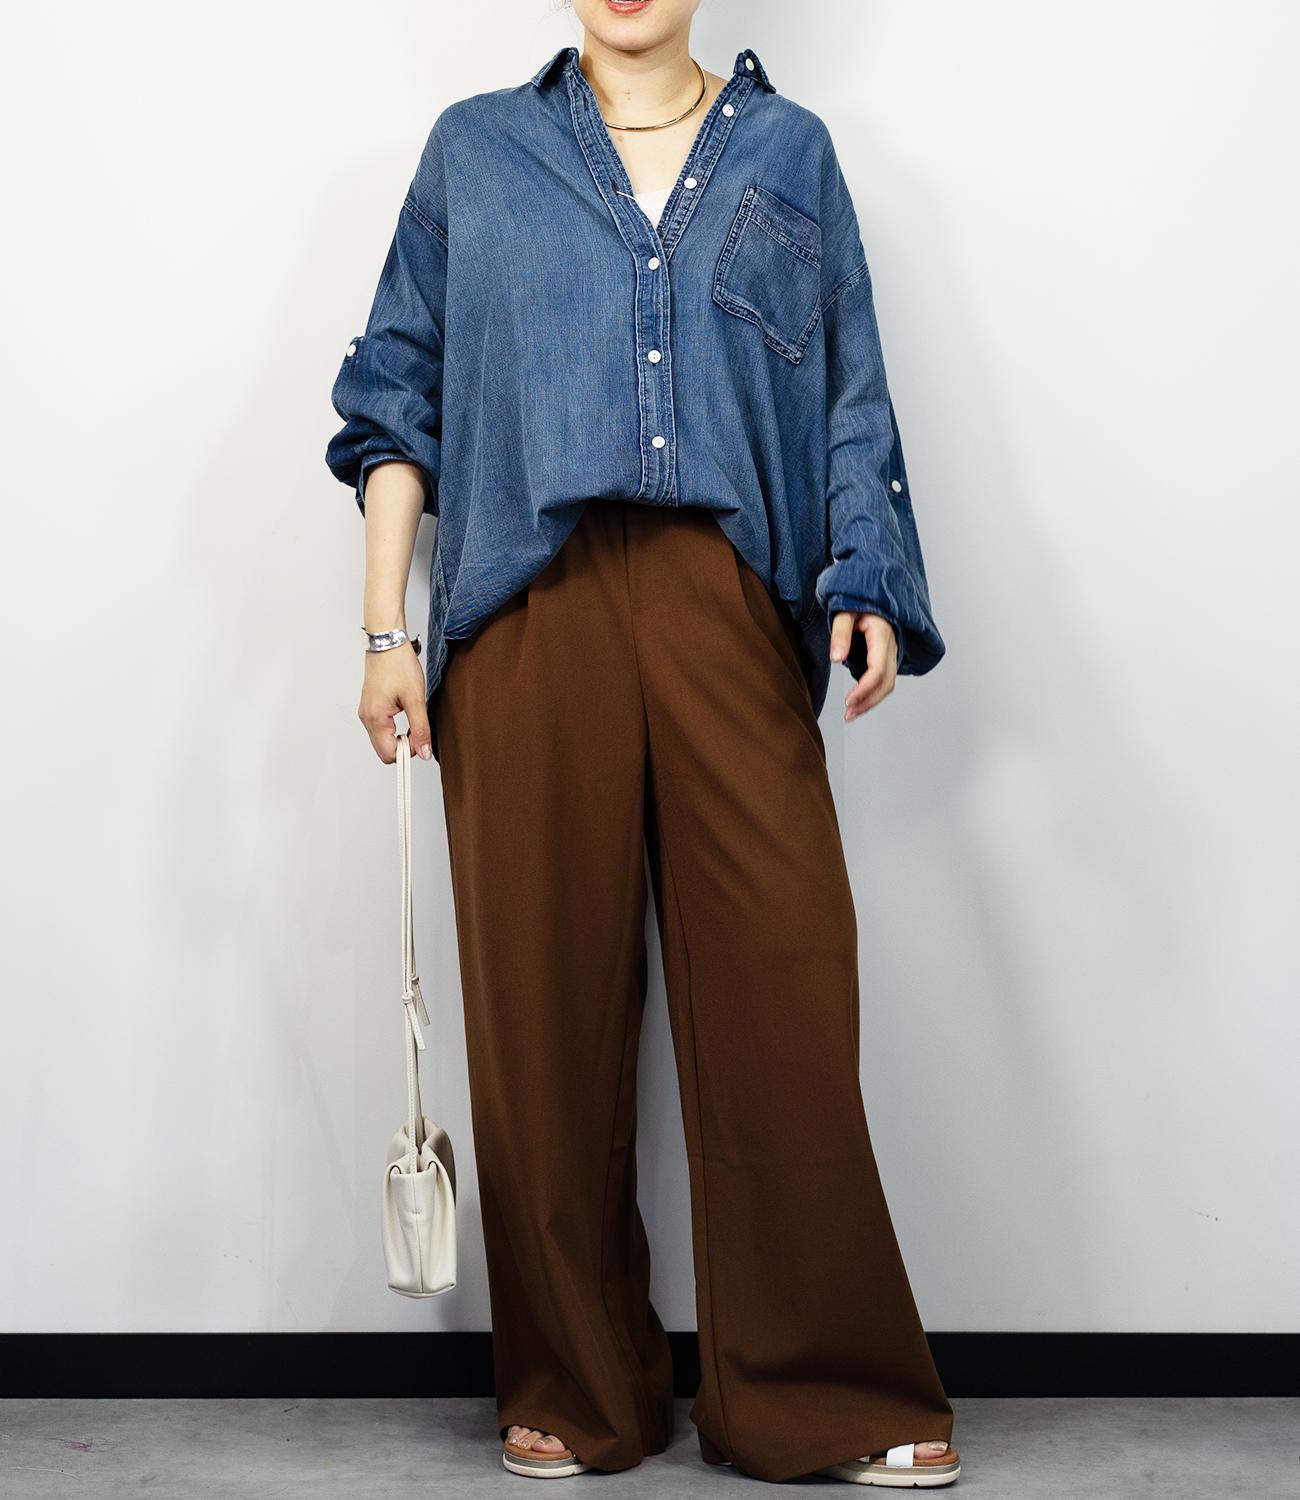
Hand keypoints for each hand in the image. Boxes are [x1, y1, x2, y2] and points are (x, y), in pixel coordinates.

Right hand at [358, 642, 433, 762]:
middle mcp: (366, 718)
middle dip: (403, 746)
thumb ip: (420, 728)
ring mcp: (366, 712)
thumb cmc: (398, 665)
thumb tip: (424, 752)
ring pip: (382, 740)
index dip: (408, 752)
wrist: (388, 643)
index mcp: (375, 718)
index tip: (421, 739)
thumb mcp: (416, 699)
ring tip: (413, 717)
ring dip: (399, 737)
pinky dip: (393, 728)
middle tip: (418, 729)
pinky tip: (404, 713)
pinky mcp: (370, 706)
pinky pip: (380, 728)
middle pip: (384, 750)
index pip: (389, 755)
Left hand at [829, 610, 897, 722]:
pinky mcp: (887, 656)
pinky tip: (859, 701)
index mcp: (882, 635)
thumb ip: (840, 634)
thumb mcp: (844, 613)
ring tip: (851, 713)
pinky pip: (885, 679)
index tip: (848, 702)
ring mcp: (892, 652)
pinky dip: (873, 693)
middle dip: (868, 702)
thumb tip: (836, 659)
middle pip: (887, 683)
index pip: (877, 670)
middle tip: (848, 715)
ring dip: (871, 701)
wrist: (874, 591)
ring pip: (888, 684)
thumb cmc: (857, 601)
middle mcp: (891, 646)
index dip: (864, 689)